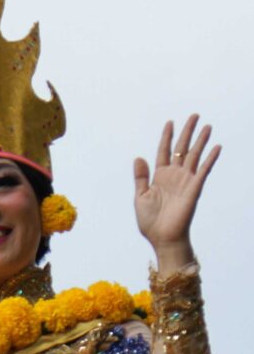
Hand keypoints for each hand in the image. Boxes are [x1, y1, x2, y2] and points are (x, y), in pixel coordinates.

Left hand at [133, 114, 220, 270]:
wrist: (162, 238)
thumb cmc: (150, 221)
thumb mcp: (140, 197)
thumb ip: (141, 177)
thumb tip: (138, 157)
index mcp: (159, 176)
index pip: (164, 151)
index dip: (167, 137)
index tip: (170, 122)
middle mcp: (174, 176)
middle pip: (182, 149)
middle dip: (187, 132)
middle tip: (194, 115)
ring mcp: (185, 181)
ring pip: (194, 156)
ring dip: (201, 141)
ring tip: (207, 126)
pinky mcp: (194, 189)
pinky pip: (204, 171)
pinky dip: (210, 159)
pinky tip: (216, 147)